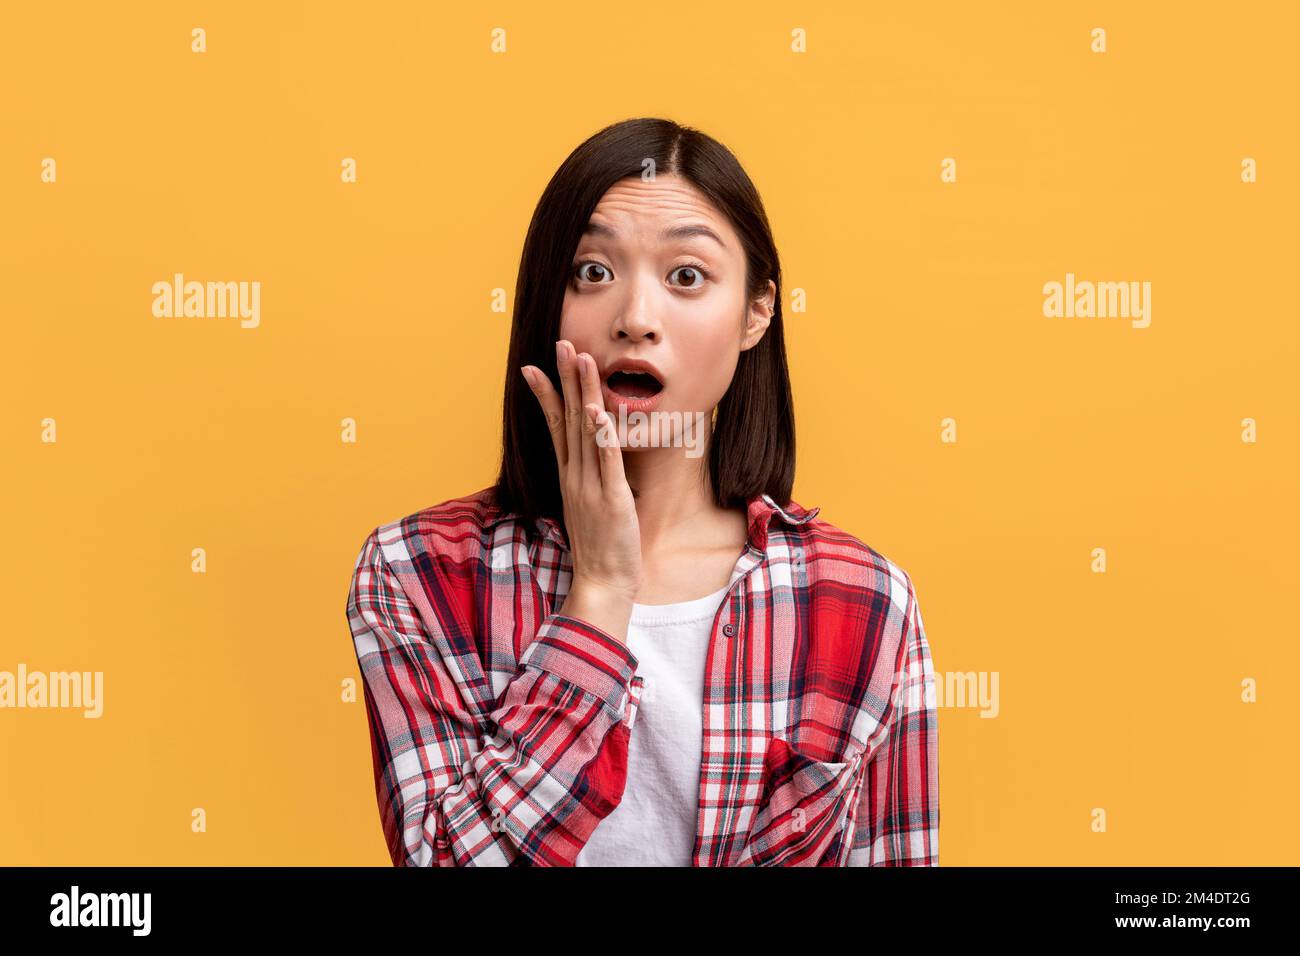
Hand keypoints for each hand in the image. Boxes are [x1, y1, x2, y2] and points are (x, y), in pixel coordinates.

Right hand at [520, 340, 642, 641]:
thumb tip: (593, 457)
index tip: (534, 368)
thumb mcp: (592, 505)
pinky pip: (605, 460)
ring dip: (583, 393)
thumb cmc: (602, 546)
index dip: (546, 396)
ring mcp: (590, 485)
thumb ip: (590, 479)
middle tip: (561, 345)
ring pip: (585, 431)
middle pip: (567, 419)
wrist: (602, 581)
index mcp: (570, 476)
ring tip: (581, 360)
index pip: (555, 427)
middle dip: (564, 380)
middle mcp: (575, 476)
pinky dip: (601, 434)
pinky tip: (596, 411)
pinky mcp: (610, 498)